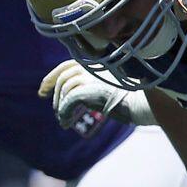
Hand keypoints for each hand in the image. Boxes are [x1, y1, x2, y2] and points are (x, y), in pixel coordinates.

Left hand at [38, 60, 155, 134]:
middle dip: (51, 88)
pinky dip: (65, 112)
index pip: (68, 64)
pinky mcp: (91, 90)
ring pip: (66, 88)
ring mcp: (93, 78)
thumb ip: (93, 83)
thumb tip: (73, 91)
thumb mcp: (110, 84)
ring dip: (60, 104)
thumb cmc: (132, 97)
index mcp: (98, 64)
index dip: (52, 75)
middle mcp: (94, 68)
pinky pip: (70, 100)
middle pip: (64, 76)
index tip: (43, 88)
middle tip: (46, 100)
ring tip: (63, 117)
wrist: (143, 103)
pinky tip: (65, 122)